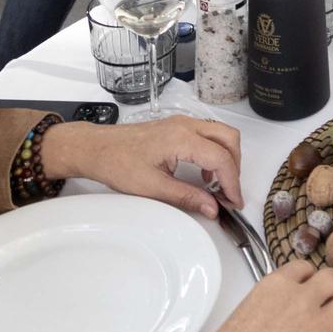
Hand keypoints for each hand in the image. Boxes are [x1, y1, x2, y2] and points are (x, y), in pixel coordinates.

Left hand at [39, 114, 243, 216]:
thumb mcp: (152, 187)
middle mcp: (186, 125)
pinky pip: (208, 134)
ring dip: (226, 158)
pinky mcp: (177, 127)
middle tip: (228, 193)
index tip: (234, 203)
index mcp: (182, 138)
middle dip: (235, 167)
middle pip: (229, 138)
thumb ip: (186, 197)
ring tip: (216, 186)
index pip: (221, 159)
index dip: (232, 183)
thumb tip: (212, 208)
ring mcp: (182, 123)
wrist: (97, 148)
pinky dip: (214, 152)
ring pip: (221, 133)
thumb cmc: (118, 164)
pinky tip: (203, 173)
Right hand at [216, 261, 332, 331]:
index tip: (306, 288)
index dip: (307, 279)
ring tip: (332, 323)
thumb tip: (287, 303)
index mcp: (275, 287)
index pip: (304, 266)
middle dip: (331, 291)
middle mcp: (300, 300)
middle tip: (325, 303)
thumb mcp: (247, 312)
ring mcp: (316, 325)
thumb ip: (273, 300)